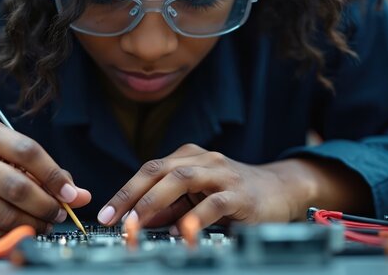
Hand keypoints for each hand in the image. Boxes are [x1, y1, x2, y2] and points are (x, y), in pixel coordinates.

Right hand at [0, 120, 90, 238]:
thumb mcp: (13, 158)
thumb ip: (49, 173)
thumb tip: (80, 196)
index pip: (27, 151)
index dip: (54, 175)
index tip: (71, 195)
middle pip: (17, 186)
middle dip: (46, 205)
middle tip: (59, 214)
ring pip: (6, 213)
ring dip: (34, 223)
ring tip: (45, 223)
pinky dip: (14, 233)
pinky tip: (22, 228)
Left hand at [96, 144, 308, 228]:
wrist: (281, 190)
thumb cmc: (233, 194)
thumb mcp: (196, 198)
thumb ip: (169, 206)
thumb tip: (138, 220)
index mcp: (189, 157)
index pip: (149, 170)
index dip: (125, 191)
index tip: (107, 213)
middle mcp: (203, 160)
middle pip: (159, 169)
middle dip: (131, 194)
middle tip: (114, 218)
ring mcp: (222, 174)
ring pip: (181, 178)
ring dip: (155, 200)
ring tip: (137, 221)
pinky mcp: (240, 194)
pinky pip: (214, 203)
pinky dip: (194, 216)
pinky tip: (180, 230)